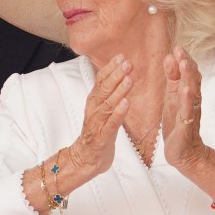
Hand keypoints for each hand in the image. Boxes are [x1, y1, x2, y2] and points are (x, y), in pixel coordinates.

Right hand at [68, 53, 128, 176]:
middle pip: (104, 89)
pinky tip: (126, 104)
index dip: (110, 68)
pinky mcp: (103, 137)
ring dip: (118, 91)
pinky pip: (111, 123)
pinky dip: (118, 113)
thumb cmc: (97, 133)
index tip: (121, 56)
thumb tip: (117, 74)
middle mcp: (94, 110)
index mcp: (94, 102)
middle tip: (128, 63)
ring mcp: (97, 123)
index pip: (100, 80)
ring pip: (108, 104)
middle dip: (116, 75)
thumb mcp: (100, 109)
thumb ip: (106, 93)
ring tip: (129, 79)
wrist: (85, 158)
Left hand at [161, 46, 206, 171]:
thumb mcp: (171, 98)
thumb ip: (172, 79)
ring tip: (184, 64)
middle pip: (192, 78)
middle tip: (180, 51)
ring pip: (192, 91)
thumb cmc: (177, 124)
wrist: (184, 152)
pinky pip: (187, 111)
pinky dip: (187, 99)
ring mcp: (190, 112)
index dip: (182, 60)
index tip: (176, 47)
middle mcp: (191, 100)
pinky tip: (185, 90)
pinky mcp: (186, 125)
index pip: (186, 72)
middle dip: (186, 64)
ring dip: (188, 77)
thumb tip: (169, 58)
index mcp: (185, 93)